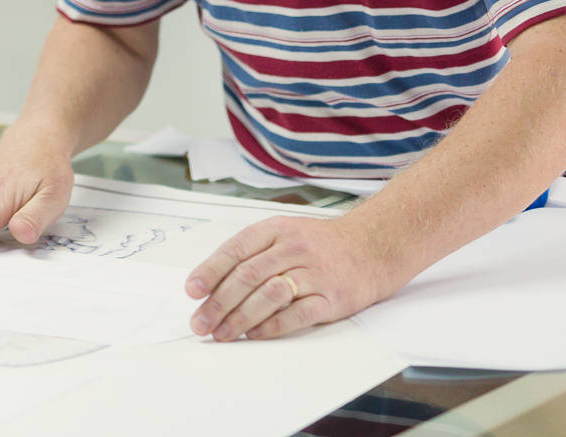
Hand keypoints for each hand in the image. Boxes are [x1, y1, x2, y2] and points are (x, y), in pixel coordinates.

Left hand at [184, 214, 403, 341]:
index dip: (210, 272)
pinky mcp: (332, 298)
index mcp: (276, 230)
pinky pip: (297, 314)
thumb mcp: (285, 234)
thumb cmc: (321, 244)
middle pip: (247, 276)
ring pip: (268, 295)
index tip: (192, 292)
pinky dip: (272, 326)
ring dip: (240, 319)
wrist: (373, 247)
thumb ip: (253, 253)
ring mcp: (314, 273)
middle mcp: (293, 249)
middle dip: (218, 303)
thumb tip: (212, 282)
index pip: (235, 250)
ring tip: (222, 334)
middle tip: (201, 323)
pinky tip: (256, 335)